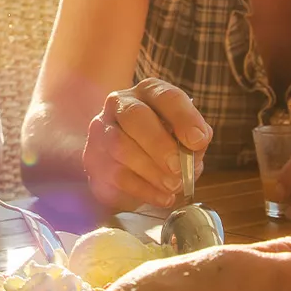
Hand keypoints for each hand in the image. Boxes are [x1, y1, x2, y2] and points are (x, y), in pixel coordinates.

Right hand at [81, 78, 211, 209]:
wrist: (132, 169)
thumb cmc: (165, 147)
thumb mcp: (186, 139)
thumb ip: (194, 139)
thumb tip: (196, 142)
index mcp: (148, 93)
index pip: (166, 96)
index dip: (184, 118)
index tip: (198, 141)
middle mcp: (120, 104)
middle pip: (135, 116)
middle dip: (159, 144)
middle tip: (178, 168)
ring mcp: (101, 131)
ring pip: (120, 147)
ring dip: (152, 170)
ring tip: (173, 185)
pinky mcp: (92, 159)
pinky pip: (115, 175)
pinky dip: (143, 189)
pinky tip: (162, 197)